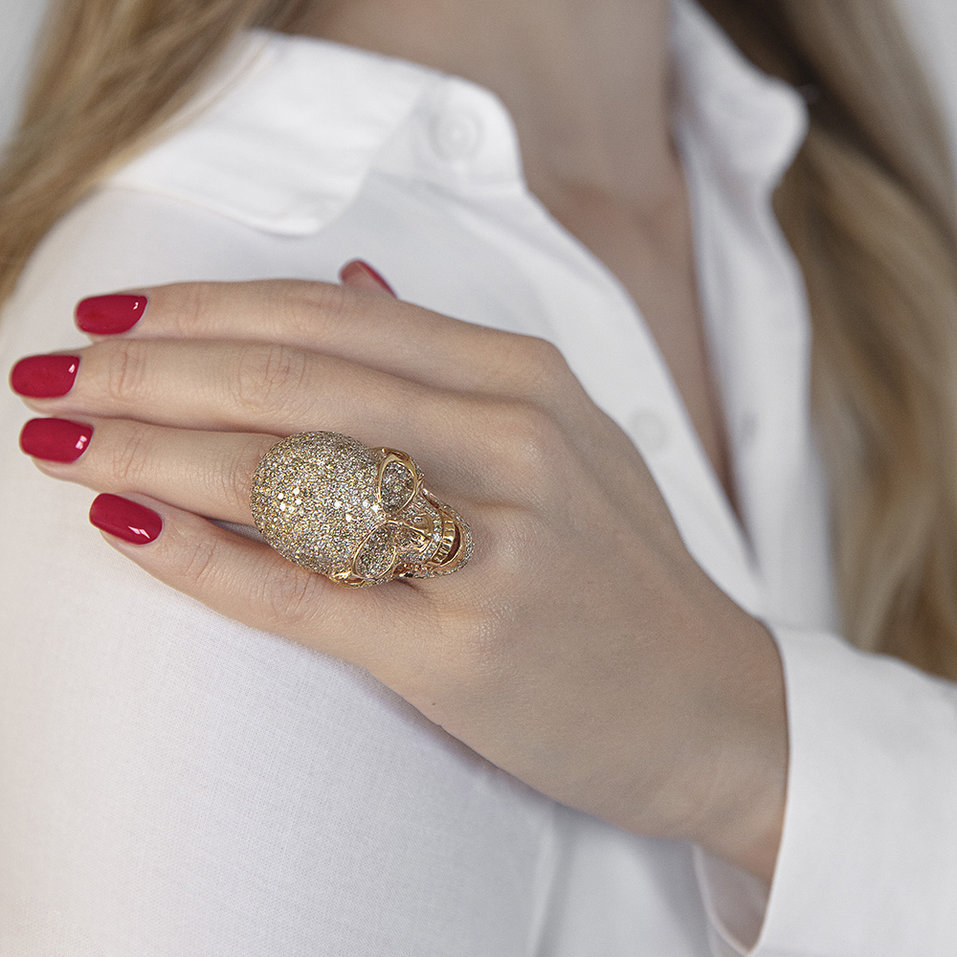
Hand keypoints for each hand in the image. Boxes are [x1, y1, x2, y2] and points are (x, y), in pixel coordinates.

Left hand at [12, 271, 786, 879]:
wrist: (709, 703)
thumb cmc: (621, 572)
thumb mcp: (566, 437)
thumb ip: (454, 360)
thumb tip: (353, 283)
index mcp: (529, 381)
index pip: (334, 318)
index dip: (207, 309)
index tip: (117, 316)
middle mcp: (515, 446)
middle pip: (295, 384)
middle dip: (153, 370)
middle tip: (51, 370)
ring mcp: (494, 549)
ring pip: (290, 479)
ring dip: (153, 450)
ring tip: (62, 438)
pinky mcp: (464, 653)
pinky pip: (306, 592)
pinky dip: (206, 557)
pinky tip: (128, 524)